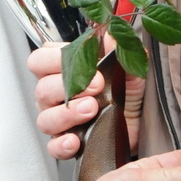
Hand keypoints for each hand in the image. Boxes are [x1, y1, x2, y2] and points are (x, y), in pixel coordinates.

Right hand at [30, 40, 136, 159]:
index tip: (85, 62)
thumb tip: (110, 33)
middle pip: (41, 89)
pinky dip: (62, 144)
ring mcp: (59, 121)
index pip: (39, 59)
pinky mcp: (67, 144)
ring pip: (45, 119)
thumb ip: (118, 49)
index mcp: (62, 72)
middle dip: (67, 86)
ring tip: (91, 109)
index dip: (55, 59)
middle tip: (96, 86)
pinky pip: (53, 146)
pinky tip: (76, 140)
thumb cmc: (127, 93)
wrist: (141, 124)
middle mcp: (55, 96)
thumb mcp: (128, 67)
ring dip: (67, 114)